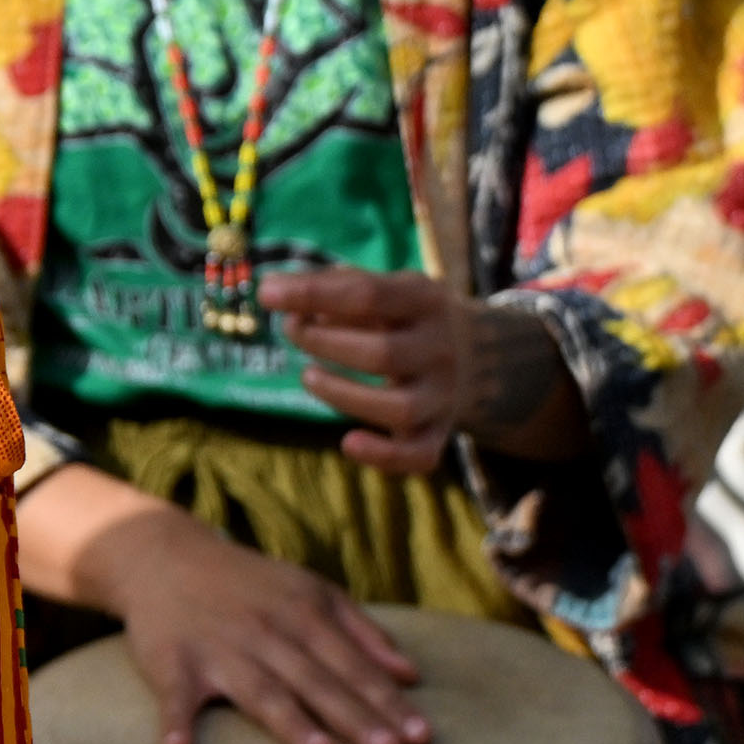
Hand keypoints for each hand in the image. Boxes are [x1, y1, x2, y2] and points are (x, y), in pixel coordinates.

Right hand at [68, 487, 429, 743]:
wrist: (165, 555)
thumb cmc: (249, 583)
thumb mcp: (310, 590)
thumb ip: (361, 630)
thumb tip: (411, 674)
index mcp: (302, 613)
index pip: (353, 664)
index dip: (387, 700)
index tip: (420, 735)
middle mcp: (265, 631)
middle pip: (315, 680)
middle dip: (353, 716)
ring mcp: (218, 648)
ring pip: (260, 689)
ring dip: (289, 720)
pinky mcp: (172, 662)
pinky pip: (174, 695)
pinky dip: (174, 721)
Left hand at [261, 269, 587, 467]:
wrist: (476, 354)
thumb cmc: (404, 314)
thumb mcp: (383, 286)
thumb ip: (333, 287)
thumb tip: (276, 293)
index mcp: (425, 299)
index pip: (368, 294)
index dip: (313, 293)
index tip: (267, 293)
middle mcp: (441, 348)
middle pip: (383, 354)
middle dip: (325, 343)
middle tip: (292, 331)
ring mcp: (443, 396)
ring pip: (399, 409)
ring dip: (343, 396)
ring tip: (308, 376)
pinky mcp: (439, 434)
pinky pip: (419, 455)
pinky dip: (383, 457)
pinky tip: (347, 443)